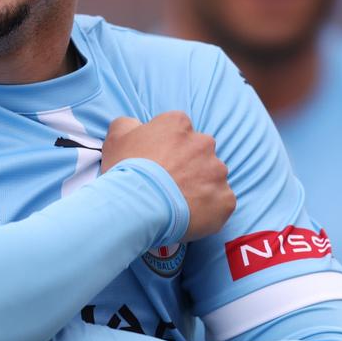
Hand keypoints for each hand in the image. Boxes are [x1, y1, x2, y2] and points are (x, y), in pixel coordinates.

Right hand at [101, 112, 235, 241]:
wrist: (136, 208)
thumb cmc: (125, 172)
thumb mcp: (116, 137)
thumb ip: (128, 124)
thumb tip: (136, 125)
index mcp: (179, 124)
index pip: (178, 130)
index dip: (166, 147)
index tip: (157, 162)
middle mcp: (203, 143)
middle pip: (199, 152)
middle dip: (188, 165)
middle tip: (168, 184)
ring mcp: (217, 172)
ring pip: (212, 177)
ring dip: (200, 187)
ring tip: (177, 203)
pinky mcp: (225, 200)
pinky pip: (221, 203)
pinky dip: (209, 210)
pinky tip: (189, 217)